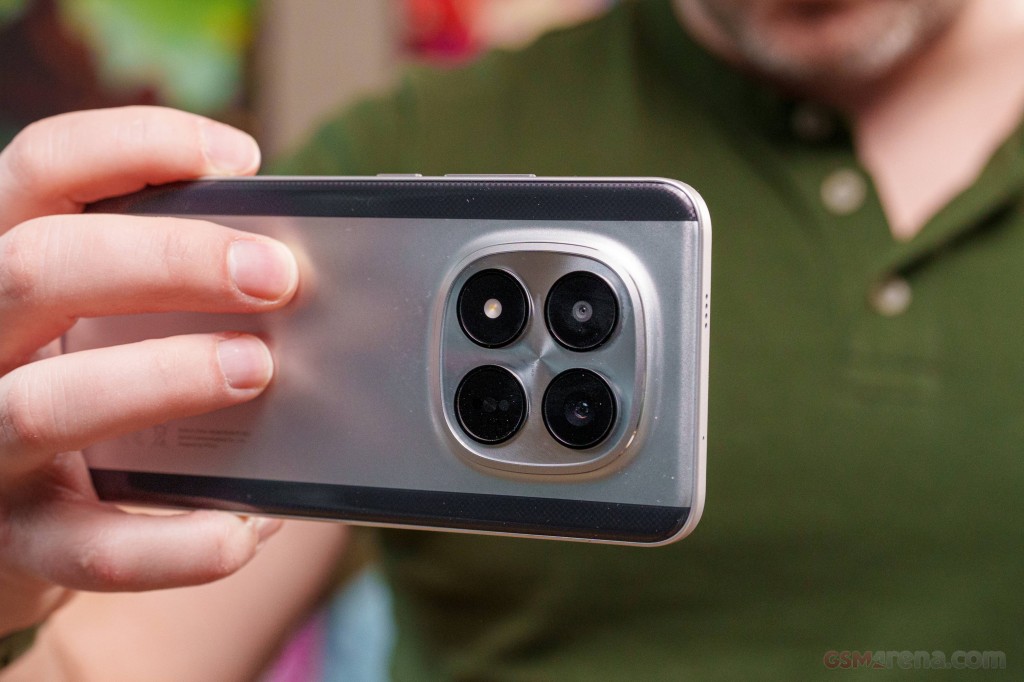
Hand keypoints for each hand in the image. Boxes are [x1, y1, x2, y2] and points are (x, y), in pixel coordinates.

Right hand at [0, 107, 296, 634]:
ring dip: (166, 378)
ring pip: (49, 403)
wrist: (10, 520)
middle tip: (276, 274)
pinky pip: (95, 549)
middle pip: (40, 268)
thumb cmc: (79, 388)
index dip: (137, 144)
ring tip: (258, 368)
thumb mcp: (92, 315)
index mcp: (2, 268)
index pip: (41, 170)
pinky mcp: (19, 543)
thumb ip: (157, 283)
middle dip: (168, 260)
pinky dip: (180, 542)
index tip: (240, 159)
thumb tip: (289, 266)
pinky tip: (247, 525)